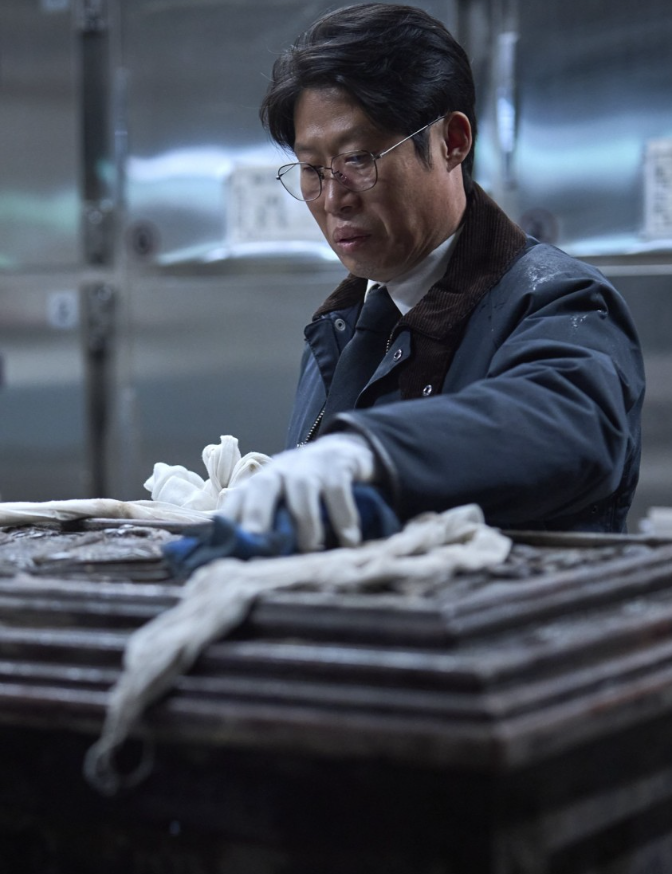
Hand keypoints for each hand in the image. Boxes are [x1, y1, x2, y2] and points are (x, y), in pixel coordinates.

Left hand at [217, 434, 376, 550]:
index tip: (223, 546)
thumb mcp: (284, 507)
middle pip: (262, 486)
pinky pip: (337, 488)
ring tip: (310, 548)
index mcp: (260, 483)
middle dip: (257, 512)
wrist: (343, 453)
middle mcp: (280, 470)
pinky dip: (343, 517)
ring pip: (300, 486)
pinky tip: (349, 541)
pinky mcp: (337, 462)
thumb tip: (250, 571)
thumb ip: (269, 530)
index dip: (228, 520)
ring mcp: (309, 463)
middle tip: (257, 539)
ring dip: (304, 520)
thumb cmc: (307, 493)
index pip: (237, 499)